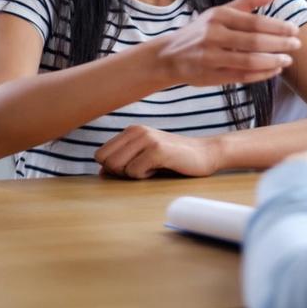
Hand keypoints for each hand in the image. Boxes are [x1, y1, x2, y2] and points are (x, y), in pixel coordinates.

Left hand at [95, 125, 219, 178]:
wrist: (205, 154)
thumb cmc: (174, 159)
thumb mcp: (145, 157)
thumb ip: (123, 161)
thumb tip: (100, 173)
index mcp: (131, 130)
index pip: (100, 154)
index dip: (112, 168)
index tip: (133, 167)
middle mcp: (136, 131)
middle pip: (106, 161)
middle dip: (120, 172)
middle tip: (143, 169)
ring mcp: (147, 138)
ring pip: (117, 167)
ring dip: (133, 175)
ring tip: (152, 168)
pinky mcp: (157, 149)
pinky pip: (134, 172)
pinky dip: (145, 177)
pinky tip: (161, 168)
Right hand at [158, 0, 300, 86]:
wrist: (169, 55)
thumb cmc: (201, 31)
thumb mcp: (220, 12)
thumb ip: (248, 2)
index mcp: (218, 16)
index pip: (254, 21)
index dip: (277, 26)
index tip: (295, 29)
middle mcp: (213, 35)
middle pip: (254, 41)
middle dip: (279, 44)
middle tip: (297, 45)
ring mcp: (210, 57)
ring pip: (248, 61)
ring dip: (272, 61)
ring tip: (288, 60)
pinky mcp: (209, 76)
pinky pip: (241, 76)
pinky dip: (260, 74)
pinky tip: (274, 70)